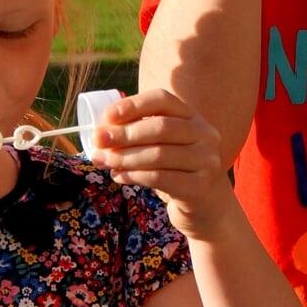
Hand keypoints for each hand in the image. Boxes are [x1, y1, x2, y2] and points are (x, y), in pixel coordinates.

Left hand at [90, 89, 235, 239]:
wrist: (208, 206)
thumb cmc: (176, 171)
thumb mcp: (162, 147)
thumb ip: (136, 137)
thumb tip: (100, 135)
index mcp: (193, 117)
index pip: (163, 100)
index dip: (134, 105)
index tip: (108, 116)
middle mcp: (205, 134)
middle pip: (161, 127)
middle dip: (124, 133)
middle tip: (98, 140)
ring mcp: (207, 160)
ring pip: (159, 154)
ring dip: (125, 157)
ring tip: (104, 161)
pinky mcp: (201, 186)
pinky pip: (161, 178)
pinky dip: (135, 176)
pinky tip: (119, 176)